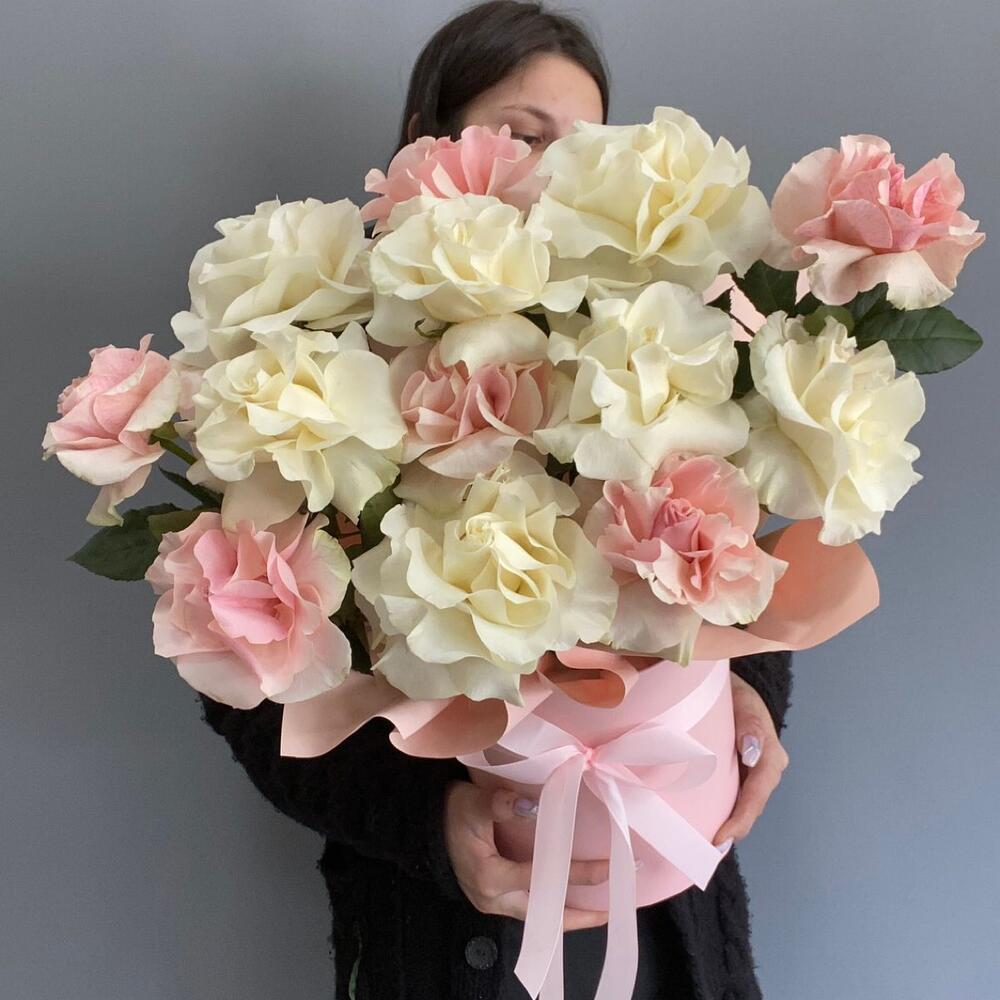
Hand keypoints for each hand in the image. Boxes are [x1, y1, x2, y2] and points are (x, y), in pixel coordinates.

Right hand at [443, 780, 609, 928]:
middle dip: (580, 916)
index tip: (606, 868)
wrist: (425, 827)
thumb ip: (499, 804)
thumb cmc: (450, 814)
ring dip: (568, 915)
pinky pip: (531, 909)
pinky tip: (571, 899)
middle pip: (545, 917)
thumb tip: (533, 805)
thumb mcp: (472, 804)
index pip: (542, 879)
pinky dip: (553, 907)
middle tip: (613, 912)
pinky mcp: (496, 898)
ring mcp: (494, 902)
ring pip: (539, 918)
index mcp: (490, 877)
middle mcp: (494, 899)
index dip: (576, 874)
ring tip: (600, 911)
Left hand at [712, 672, 789, 845]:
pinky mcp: (743, 772)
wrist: (727, 686)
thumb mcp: (743, 703)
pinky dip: (725, 811)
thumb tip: (751, 754)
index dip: (740, 818)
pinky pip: (736, 795)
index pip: (757, 794)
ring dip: (730, 824)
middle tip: (710, 851)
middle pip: (752, 805)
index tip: (720, 838)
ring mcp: (756, 772)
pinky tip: (709, 825)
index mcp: (771, 755)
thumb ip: (750, 726)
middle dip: (735, 829)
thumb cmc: (734, 693)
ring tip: (708, 847)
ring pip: (745, 804)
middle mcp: (768, 767)